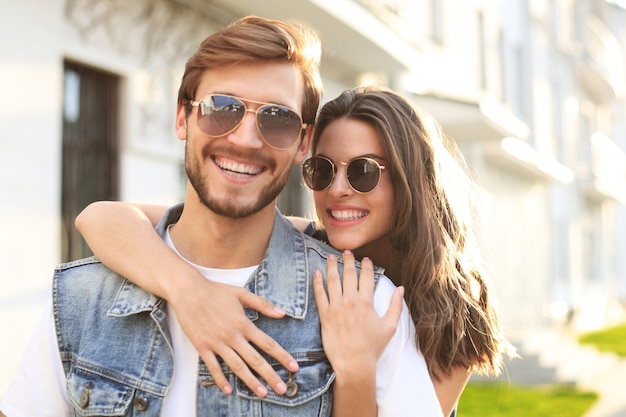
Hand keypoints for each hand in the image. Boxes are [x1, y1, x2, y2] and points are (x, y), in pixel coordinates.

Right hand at [169, 279, 298, 396]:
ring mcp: (217, 343)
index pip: (268, 343)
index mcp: (243, 323)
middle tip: (282, 389)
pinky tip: (229, 390)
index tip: (294, 366)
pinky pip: (213, 366)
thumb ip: (262, 304)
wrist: (188, 291)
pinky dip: (221, 379)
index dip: (282, 356)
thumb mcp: (242, 294)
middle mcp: (232, 336)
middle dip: (270, 375)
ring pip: (237, 366)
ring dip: (250, 381)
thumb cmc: (215, 291)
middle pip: (255, 359)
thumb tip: (282, 313)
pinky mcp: (202, 346)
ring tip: (262, 393)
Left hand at [313, 250, 403, 373]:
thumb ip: (396, 306)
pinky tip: (316, 273)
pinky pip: (319, 294)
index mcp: (366, 302)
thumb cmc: (373, 347)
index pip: (366, 277)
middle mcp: (350, 300)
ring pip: (333, 280)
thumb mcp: (389, 326)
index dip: (366, 265)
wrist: (354, 364)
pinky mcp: (325, 315)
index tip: (365, 259)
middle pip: (349, 274)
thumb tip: (401, 289)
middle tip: (346, 252)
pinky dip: (317, 282)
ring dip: (332, 266)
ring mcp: (336, 307)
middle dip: (348, 261)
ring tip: (331, 257)